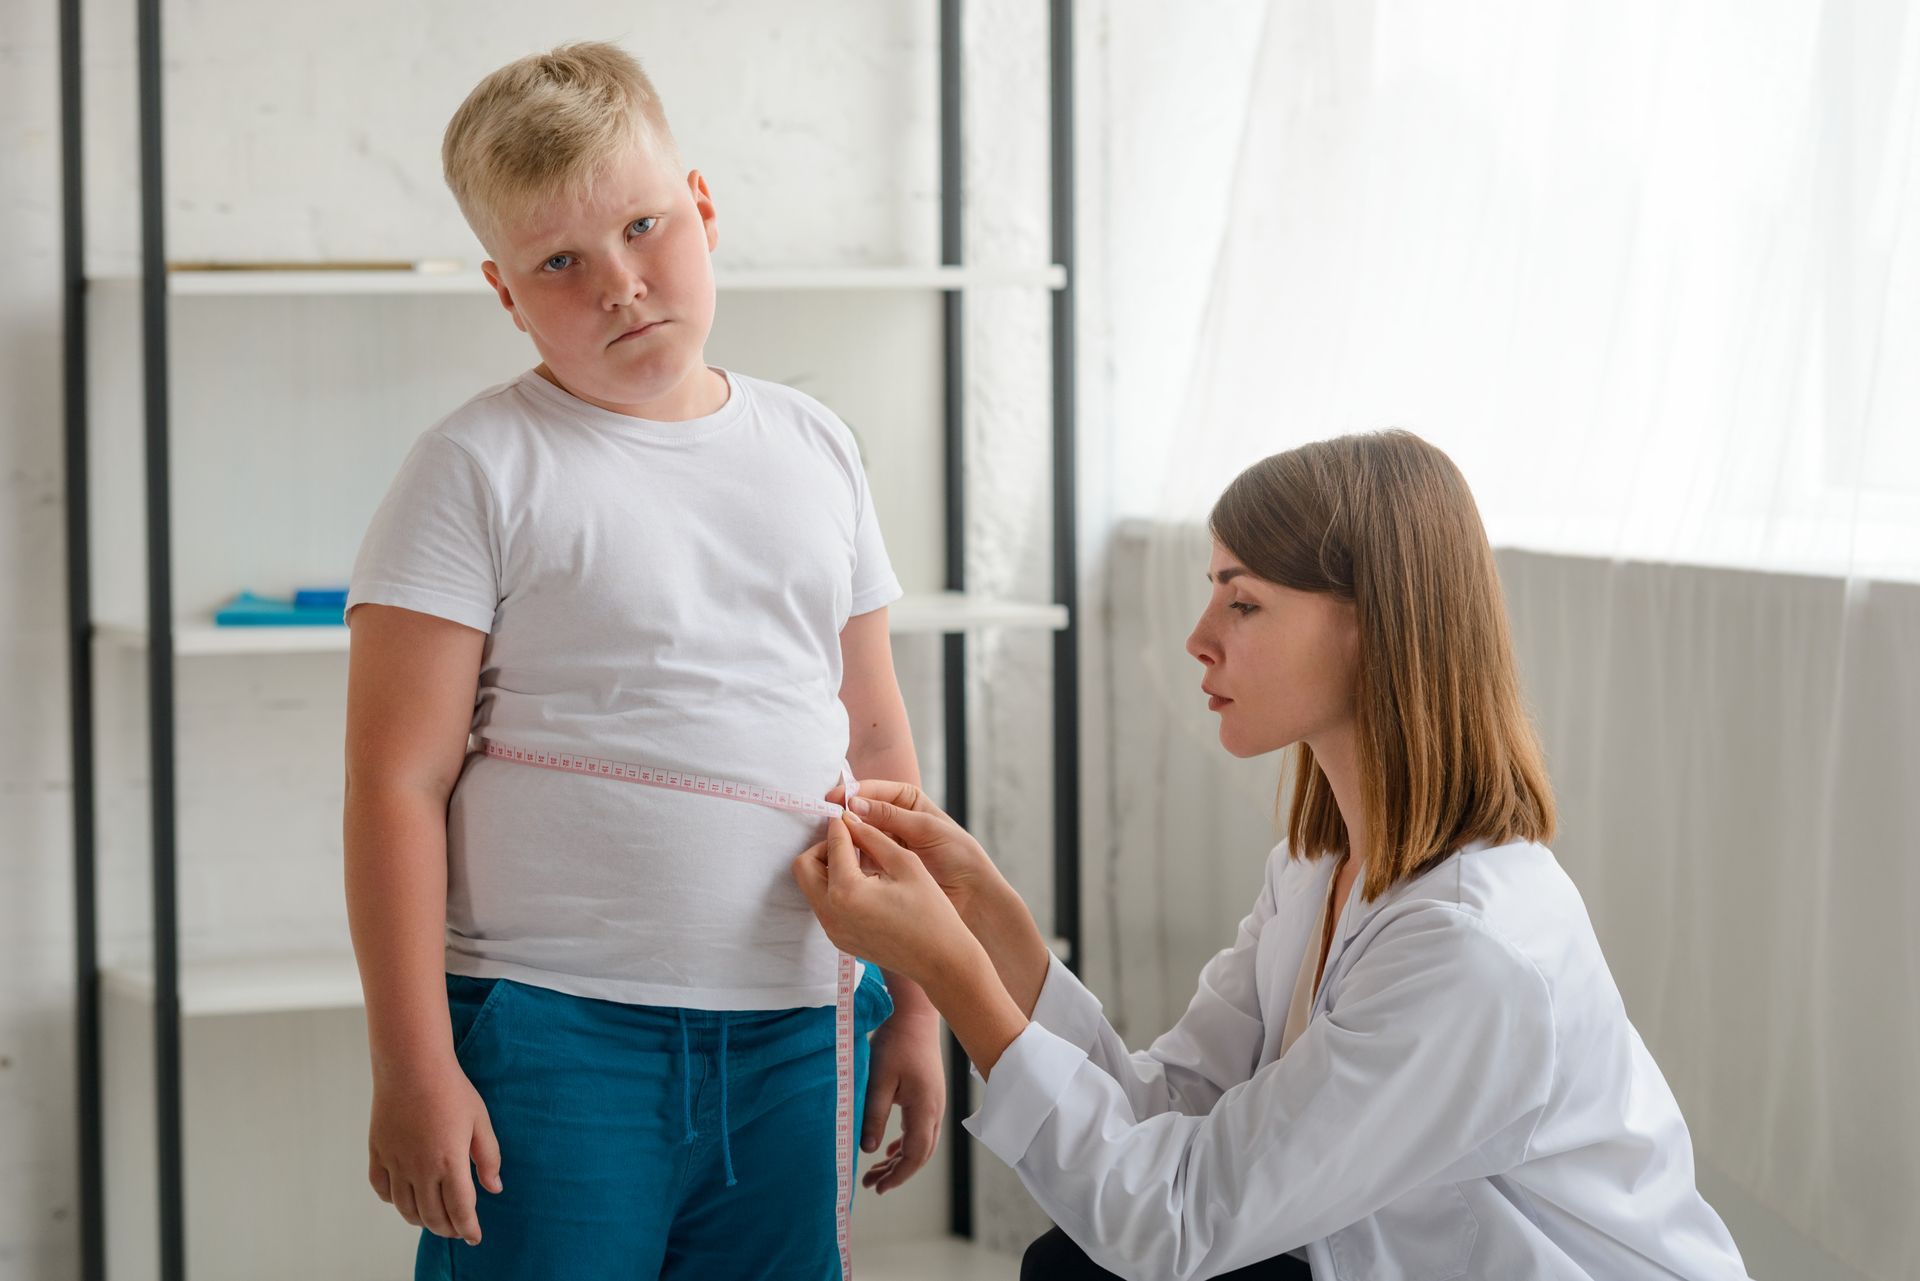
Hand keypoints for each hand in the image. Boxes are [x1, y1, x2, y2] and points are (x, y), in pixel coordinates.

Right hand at [368, 1058, 501, 1245]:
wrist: (412, 1065)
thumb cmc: (452, 1090)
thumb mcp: (480, 1121)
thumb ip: (488, 1158)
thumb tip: (494, 1189)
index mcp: (449, 1162)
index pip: (460, 1210)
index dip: (468, 1228)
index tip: (475, 1237)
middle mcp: (420, 1169)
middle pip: (432, 1215)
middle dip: (447, 1228)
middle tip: (457, 1230)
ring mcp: (395, 1163)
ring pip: (405, 1208)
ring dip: (421, 1220)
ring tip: (434, 1219)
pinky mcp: (378, 1153)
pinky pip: (382, 1189)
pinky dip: (394, 1201)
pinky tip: (406, 1199)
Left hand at [793, 811, 977, 988]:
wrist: (941, 960)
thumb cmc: (931, 911)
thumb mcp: (905, 864)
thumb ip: (872, 837)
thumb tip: (850, 819)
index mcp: (847, 891)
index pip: (832, 845)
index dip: (840, 825)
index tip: (848, 815)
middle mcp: (831, 913)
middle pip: (804, 867)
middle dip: (823, 848)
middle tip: (850, 842)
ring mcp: (832, 930)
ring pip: (811, 887)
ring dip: (828, 868)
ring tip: (860, 862)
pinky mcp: (838, 939)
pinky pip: (824, 905)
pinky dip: (835, 889)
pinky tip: (864, 884)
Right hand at [829, 779, 1001, 922]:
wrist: (972, 895)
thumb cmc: (958, 855)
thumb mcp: (926, 829)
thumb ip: (891, 816)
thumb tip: (854, 804)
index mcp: (906, 801)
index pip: (872, 790)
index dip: (852, 793)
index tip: (834, 800)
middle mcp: (892, 821)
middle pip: (860, 813)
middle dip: (843, 815)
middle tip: (823, 819)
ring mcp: (884, 846)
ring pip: (857, 836)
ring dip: (843, 837)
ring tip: (827, 840)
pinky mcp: (880, 869)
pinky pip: (859, 860)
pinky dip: (848, 859)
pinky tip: (837, 861)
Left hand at [859, 1012, 944, 1193]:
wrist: (915, 1014)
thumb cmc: (896, 1043)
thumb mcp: (878, 1079)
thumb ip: (874, 1116)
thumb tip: (869, 1150)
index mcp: (924, 1109)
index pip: (915, 1155)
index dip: (898, 1175)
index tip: (878, 1188)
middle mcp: (935, 1109)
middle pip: (920, 1153)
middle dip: (897, 1173)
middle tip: (870, 1184)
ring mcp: (934, 1102)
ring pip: (921, 1142)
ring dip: (899, 1159)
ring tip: (875, 1172)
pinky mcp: (928, 1095)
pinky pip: (920, 1129)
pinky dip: (905, 1144)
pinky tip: (890, 1149)